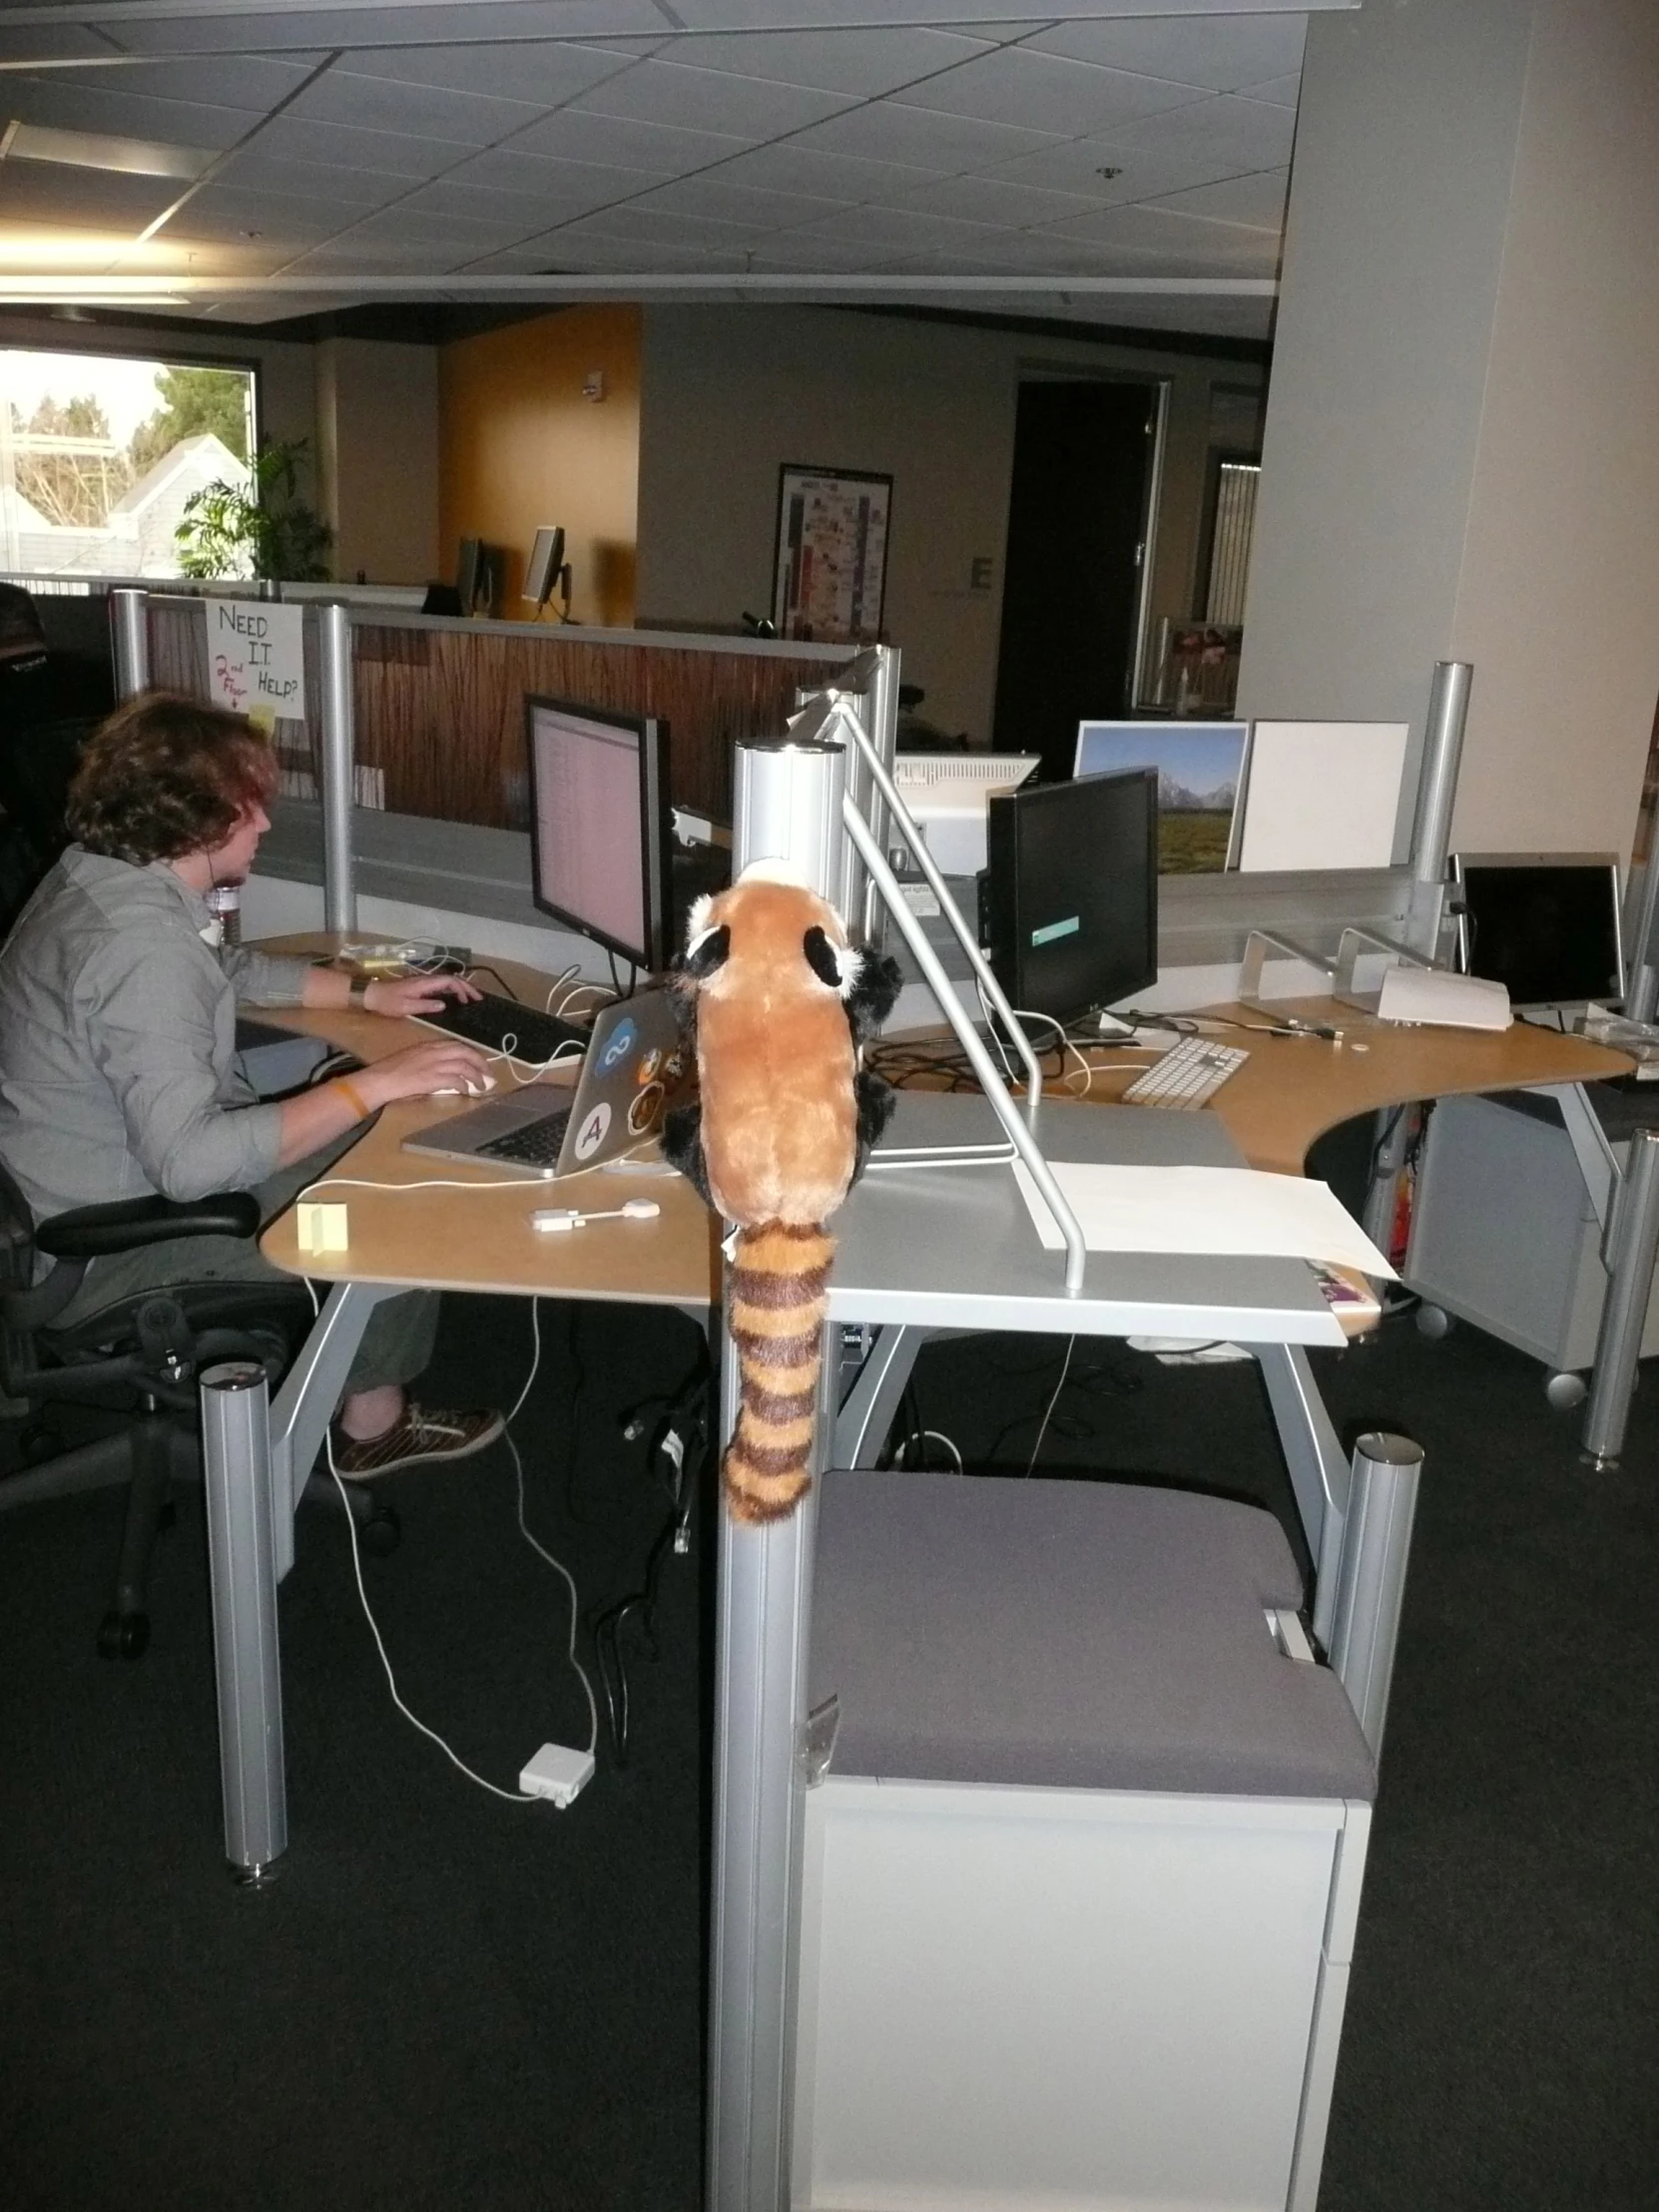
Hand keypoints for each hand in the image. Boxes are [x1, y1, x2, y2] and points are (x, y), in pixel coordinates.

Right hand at [360, 1038, 492, 1105]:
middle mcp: (434, 1052)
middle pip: (466, 1052)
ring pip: (464, 1066)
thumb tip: (446, 1067)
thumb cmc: (392, 1070)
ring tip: (481, 1085)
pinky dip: (464, 1086)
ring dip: (476, 1077)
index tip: (479, 1062)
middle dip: (481, 1063)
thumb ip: (430, 1057)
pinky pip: (456, 1080)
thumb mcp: (413, 1056)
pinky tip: (466, 1091)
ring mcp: (434, 1064)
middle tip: (488, 1074)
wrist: (381, 1079)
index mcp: (430, 1045)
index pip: (457, 1045)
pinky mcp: (433, 1079)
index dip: (472, 1054)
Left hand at [362, 972, 482, 1018]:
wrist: (372, 994)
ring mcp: (423, 982)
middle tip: (477, 999)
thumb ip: (426, 1006)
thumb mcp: (407, 1007)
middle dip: (466, 987)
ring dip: (460, 989)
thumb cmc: (388, 1002)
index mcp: (425, 983)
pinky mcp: (420, 986)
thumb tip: (444, 1005)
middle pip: (452, 979)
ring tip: (469, 999)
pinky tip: (454, 999)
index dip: (464, 988)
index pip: (450, 981)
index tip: (472, 999)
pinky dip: (451, 991)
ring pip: (447, 982)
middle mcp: (426, 980)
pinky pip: (440, 986)